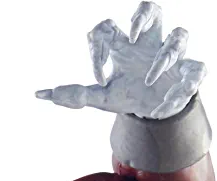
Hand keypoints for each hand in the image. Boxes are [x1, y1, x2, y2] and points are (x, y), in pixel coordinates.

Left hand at [36, 2, 206, 118]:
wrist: (154, 114)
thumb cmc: (128, 96)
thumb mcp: (101, 98)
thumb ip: (73, 95)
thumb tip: (39, 94)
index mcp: (125, 45)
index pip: (108, 29)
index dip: (99, 48)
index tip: (98, 76)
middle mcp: (149, 44)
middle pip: (151, 9)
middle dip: (143, 15)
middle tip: (132, 35)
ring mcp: (171, 57)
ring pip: (179, 35)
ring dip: (164, 57)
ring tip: (148, 80)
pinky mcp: (188, 74)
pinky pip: (196, 68)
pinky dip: (183, 83)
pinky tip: (167, 101)